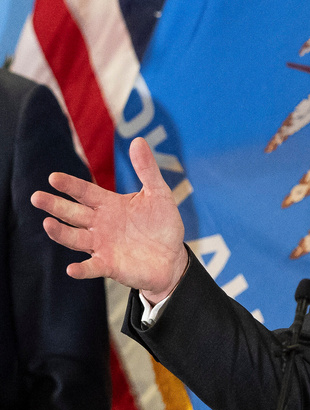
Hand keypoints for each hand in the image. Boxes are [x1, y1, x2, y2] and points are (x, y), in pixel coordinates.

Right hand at [30, 137, 187, 303]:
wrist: (172, 256)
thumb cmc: (163, 224)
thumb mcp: (158, 194)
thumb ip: (146, 169)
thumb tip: (137, 140)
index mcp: (109, 204)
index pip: (84, 192)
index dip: (70, 186)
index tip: (53, 178)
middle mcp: (100, 224)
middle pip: (73, 213)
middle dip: (55, 206)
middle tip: (37, 197)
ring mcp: (102, 245)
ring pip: (75, 238)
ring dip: (61, 233)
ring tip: (48, 224)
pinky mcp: (109, 265)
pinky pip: (92, 267)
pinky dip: (82, 269)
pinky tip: (72, 269)